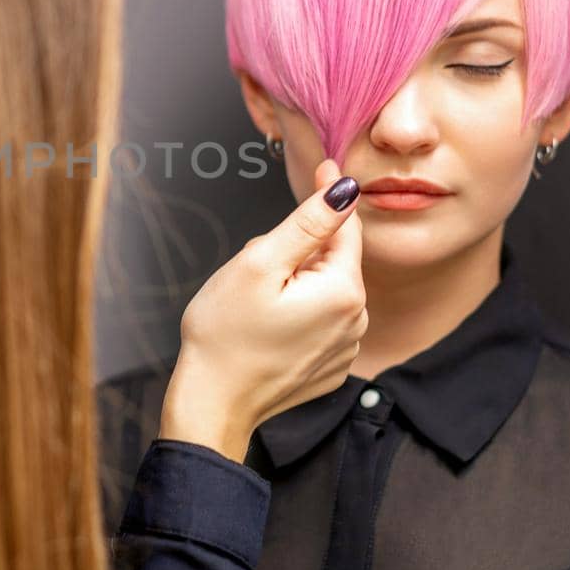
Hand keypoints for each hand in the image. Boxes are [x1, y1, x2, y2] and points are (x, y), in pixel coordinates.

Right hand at [159, 158, 366, 461]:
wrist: (213, 403)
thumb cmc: (224, 333)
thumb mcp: (259, 263)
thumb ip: (308, 223)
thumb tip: (345, 188)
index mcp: (344, 291)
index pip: (345, 226)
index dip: (328, 196)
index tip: (321, 166)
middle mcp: (356, 321)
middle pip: (332, 261)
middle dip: (299, 252)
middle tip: (256, 268)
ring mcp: (345, 348)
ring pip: (324, 290)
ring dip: (298, 284)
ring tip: (257, 303)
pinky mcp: (330, 367)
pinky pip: (320, 322)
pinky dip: (299, 314)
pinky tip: (267, 328)